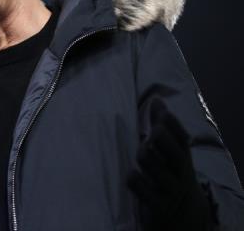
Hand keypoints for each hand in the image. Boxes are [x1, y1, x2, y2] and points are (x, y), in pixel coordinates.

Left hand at [127, 98, 211, 229]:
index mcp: (184, 156)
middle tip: (150, 138)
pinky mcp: (158, 205)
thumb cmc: (171, 174)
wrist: (184, 218)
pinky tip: (135, 177)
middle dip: (156, 135)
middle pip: (167, 143)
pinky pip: (135, 181)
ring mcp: (170, 189)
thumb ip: (162, 127)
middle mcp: (180, 171)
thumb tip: (157, 99)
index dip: (170, 121)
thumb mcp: (172, 153)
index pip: (181, 134)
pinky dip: (132, 176)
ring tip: (143, 158)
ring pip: (146, 157)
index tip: (161, 113)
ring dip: (141, 153)